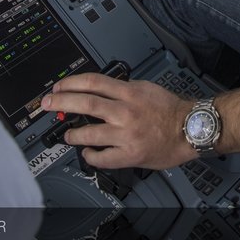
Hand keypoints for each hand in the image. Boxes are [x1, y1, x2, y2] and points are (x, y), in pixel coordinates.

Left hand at [41, 73, 195, 169]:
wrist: (190, 128)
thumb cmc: (171, 110)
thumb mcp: (147, 87)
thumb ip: (124, 88)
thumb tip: (102, 89)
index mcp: (130, 92)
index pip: (94, 82)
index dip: (71, 83)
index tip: (59, 86)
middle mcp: (126, 112)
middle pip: (86, 103)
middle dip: (62, 102)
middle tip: (48, 104)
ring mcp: (126, 134)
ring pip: (90, 133)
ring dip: (73, 134)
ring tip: (67, 135)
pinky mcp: (130, 154)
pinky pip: (103, 158)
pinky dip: (91, 156)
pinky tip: (87, 153)